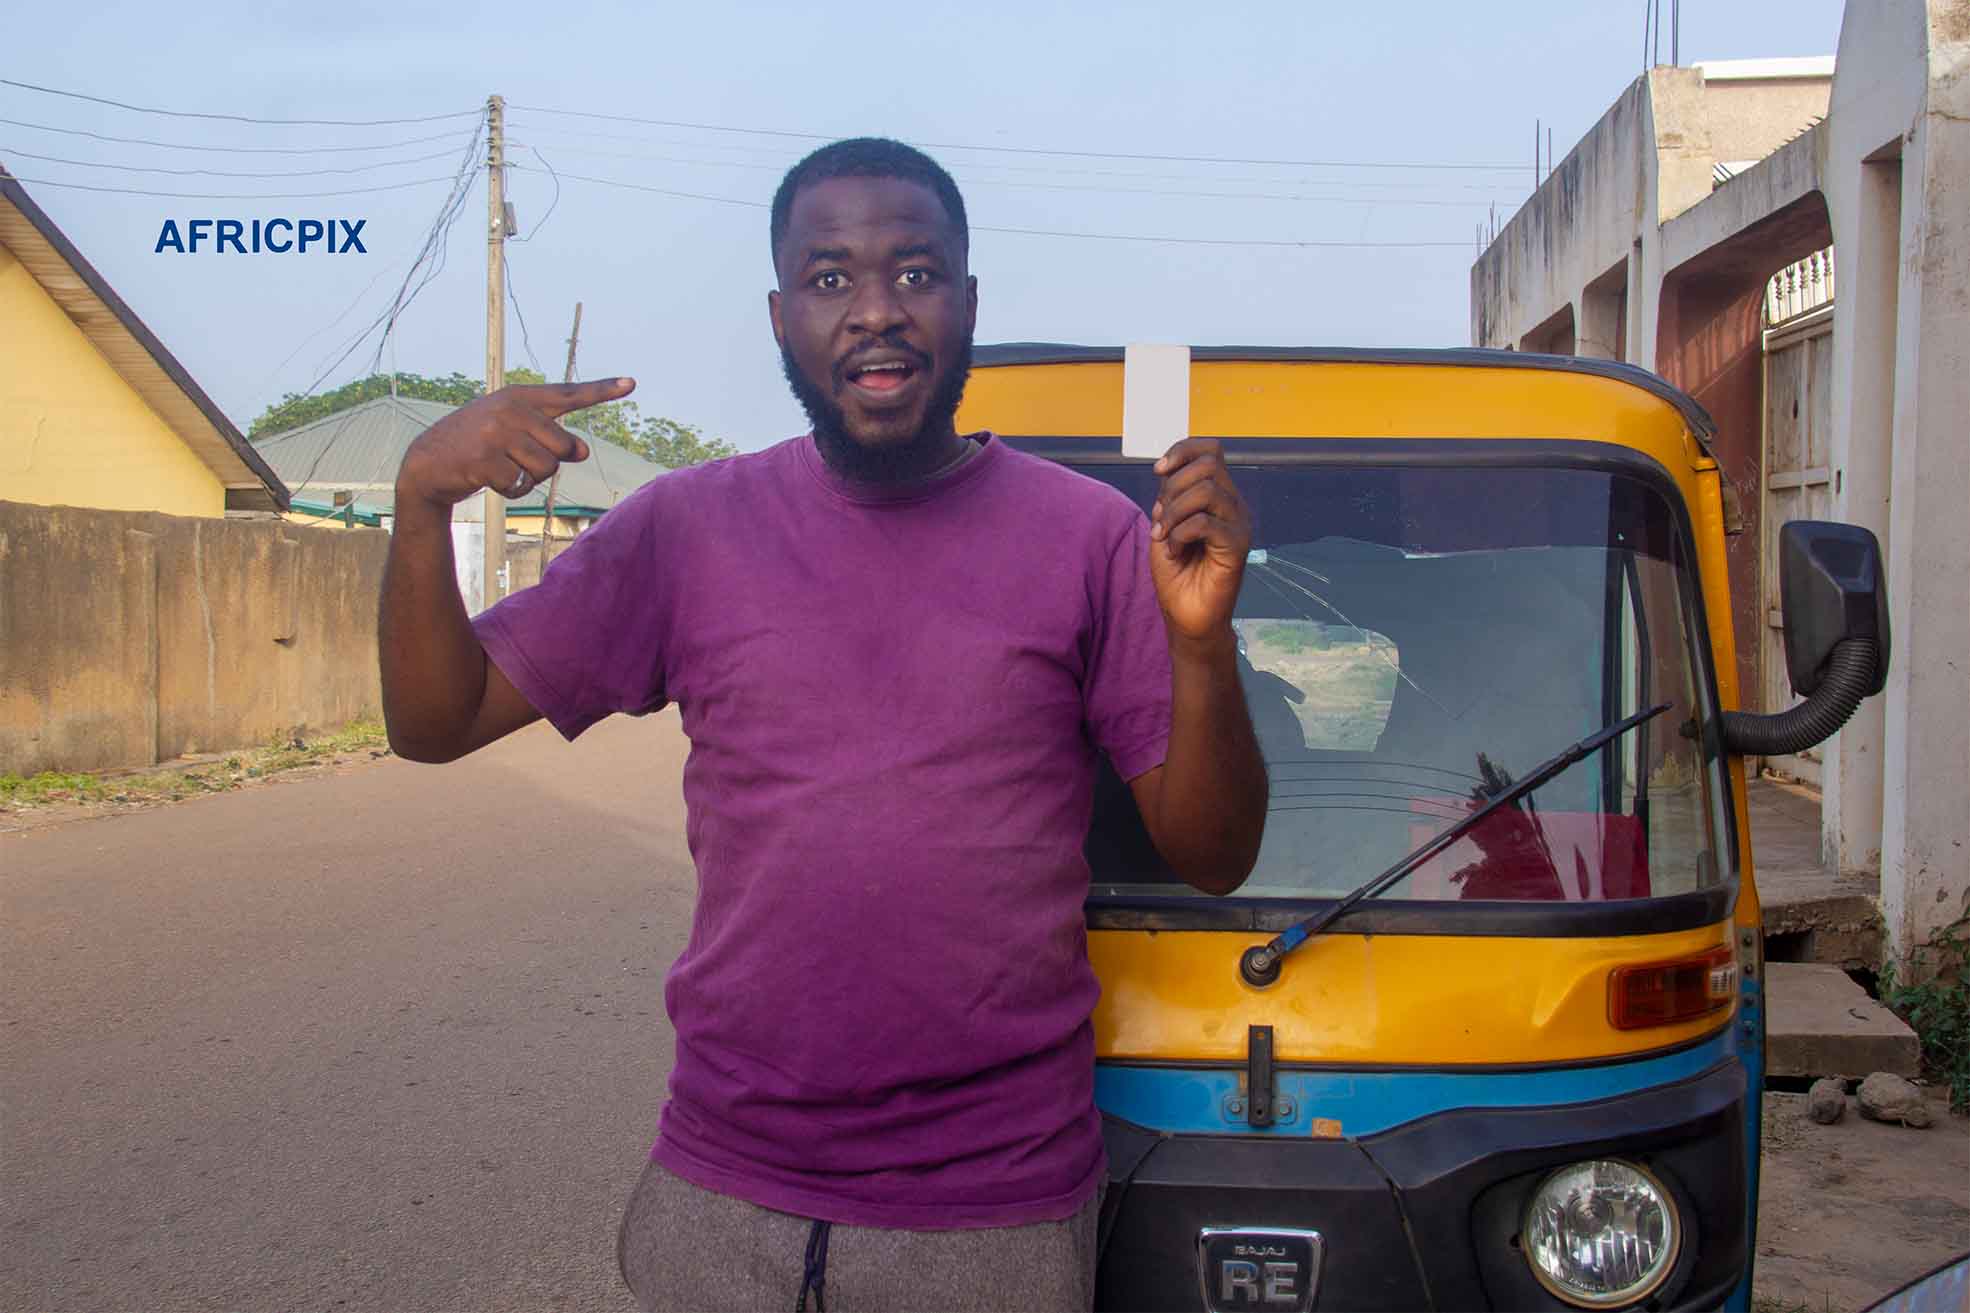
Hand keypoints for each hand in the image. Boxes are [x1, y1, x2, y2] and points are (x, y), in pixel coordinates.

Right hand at [394, 378, 634, 510]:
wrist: (428, 461)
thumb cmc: (478, 444)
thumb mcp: (513, 433)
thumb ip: (549, 437)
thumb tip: (582, 449)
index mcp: (520, 397)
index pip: (568, 393)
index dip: (602, 390)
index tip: (632, 383)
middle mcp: (510, 409)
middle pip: (563, 447)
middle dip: (549, 462)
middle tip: (519, 459)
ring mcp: (496, 432)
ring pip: (546, 469)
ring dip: (530, 479)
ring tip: (503, 467)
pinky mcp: (484, 458)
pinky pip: (521, 485)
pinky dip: (512, 491)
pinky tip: (490, 479)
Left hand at [1148, 439, 1251, 645]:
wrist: (1187, 617)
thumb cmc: (1177, 574)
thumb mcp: (1165, 526)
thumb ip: (1169, 497)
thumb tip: (1167, 472)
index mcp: (1219, 496)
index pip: (1211, 450)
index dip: (1183, 450)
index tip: (1159, 470)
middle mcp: (1233, 505)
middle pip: (1208, 465)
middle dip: (1173, 486)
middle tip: (1161, 518)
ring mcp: (1239, 524)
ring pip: (1207, 490)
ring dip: (1174, 512)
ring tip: (1165, 536)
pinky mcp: (1238, 546)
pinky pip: (1205, 522)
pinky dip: (1179, 533)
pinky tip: (1174, 551)